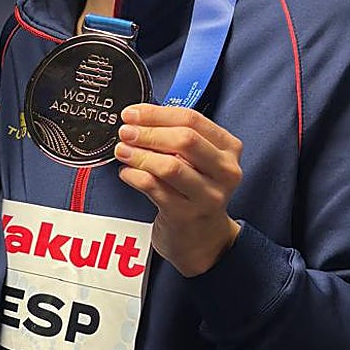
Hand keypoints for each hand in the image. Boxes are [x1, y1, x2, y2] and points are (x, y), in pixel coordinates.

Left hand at [114, 104, 242, 276]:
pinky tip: (126, 172)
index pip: (192, 119)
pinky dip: (134, 176)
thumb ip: (175, 135)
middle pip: (184, 140)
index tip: (132, 113)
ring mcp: (208, 196)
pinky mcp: (186, 215)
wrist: (202, 236)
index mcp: (228, 148)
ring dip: (139, 154)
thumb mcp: (197, 159)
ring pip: (169, 166)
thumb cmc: (194, 189)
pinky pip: (154, 188)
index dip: (157, 114)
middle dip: (148, 132)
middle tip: (125, 132)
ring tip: (122, 151)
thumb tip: (138, 117)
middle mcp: (224, 171)